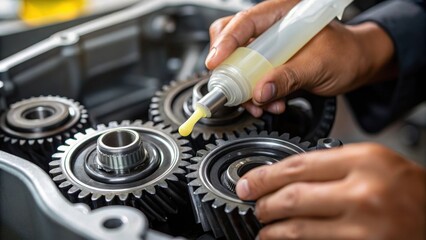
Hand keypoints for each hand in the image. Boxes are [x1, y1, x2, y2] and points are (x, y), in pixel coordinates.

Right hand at [206, 0, 394, 116]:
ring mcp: (268, 47)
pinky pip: (250, 79)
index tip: (215, 62)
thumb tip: (260, 91)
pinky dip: (255, 95)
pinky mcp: (269, 64)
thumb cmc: (346, 53)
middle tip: (231, 87)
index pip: (245, 22)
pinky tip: (270, 103)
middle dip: (229, 67)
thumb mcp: (319, 64)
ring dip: (244, 88)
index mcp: (283, 13)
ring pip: (238, 63)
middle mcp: (271, 28)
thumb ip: (289, 77)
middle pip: (232, 39)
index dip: (226, 41)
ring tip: (261, 104)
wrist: (356, 65)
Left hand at [236, 143, 425, 239]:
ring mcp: (364, 227)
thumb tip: (283, 175)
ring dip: (274, 231)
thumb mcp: (370, 162)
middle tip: (254, 205)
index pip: (298, 166)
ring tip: (264, 229)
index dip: (265, 176)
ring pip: (300, 229)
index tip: (249, 183)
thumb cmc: (405, 188)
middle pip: (294, 197)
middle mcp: (363, 192)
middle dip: (264, 204)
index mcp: (363, 161)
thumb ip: (329, 165)